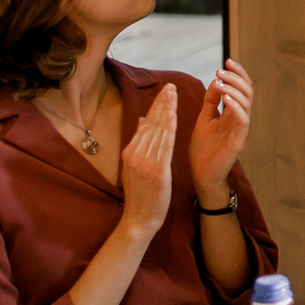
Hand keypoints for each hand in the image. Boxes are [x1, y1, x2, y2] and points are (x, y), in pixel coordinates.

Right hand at [119, 85, 178, 237]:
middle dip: (162, 103)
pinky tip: (174, 115)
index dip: (156, 106)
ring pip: (158, 131)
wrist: (139, 219)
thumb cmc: (140, 194)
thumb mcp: (135, 166)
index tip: (165, 91)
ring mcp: (144, 162)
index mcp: (130, 151)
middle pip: (151, 123)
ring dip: (167, 110)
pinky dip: (169, 129)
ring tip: (174, 94)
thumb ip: (140, 142)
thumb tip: (141, 120)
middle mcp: (135, 154)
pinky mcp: (156, 170)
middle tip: (171, 85)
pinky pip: (164, 145)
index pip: (146, 123)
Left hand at [190, 60, 252, 203]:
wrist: (201, 175)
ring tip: (219, 82)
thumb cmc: (203, 150)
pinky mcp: (239, 140)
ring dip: (234, 88)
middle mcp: (241, 119)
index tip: (226, 60)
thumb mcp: (204, 119)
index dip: (238, 73)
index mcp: (233, 113)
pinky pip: (243, 119)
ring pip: (247, 102)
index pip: (242, 88)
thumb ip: (210, 101)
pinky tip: (225, 98)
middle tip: (220, 70)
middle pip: (248, 91)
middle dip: (236, 77)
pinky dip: (236, 106)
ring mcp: (242, 130)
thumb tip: (215, 80)